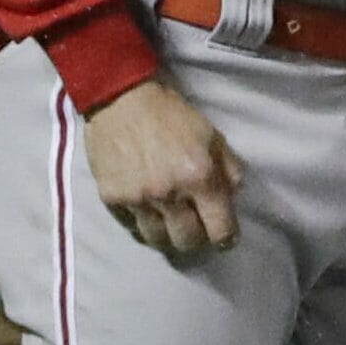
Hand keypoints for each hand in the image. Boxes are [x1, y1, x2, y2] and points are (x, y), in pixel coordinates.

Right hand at [84, 77, 244, 256]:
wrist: (122, 102)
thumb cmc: (173, 116)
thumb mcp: (213, 136)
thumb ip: (229, 170)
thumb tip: (233, 200)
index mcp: (199, 176)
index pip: (219, 228)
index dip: (226, 237)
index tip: (226, 237)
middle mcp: (168, 194)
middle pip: (188, 242)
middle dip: (199, 240)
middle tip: (199, 230)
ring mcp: (137, 200)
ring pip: (158, 241)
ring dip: (170, 237)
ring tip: (174, 226)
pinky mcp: (112, 200)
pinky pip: (133, 228)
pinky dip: (145, 226)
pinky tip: (151, 215)